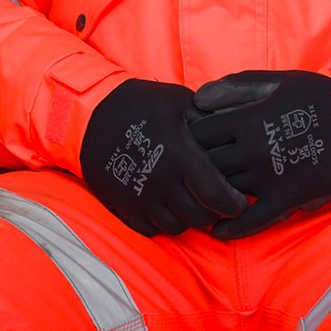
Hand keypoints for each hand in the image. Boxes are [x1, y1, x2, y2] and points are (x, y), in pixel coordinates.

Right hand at [80, 79, 249, 236]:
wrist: (91, 114)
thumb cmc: (140, 104)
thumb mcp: (179, 101)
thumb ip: (209, 121)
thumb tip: (235, 134)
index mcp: (179, 155)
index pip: (216, 197)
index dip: (234, 205)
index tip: (239, 201)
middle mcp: (160, 181)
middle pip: (199, 217)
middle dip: (213, 212)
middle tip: (214, 200)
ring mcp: (140, 197)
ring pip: (176, 227)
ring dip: (187, 218)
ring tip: (189, 201)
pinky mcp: (123, 206)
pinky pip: (151, 229)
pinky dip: (162, 222)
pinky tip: (164, 204)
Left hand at [190, 70, 330, 239]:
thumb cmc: (318, 97)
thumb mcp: (277, 82)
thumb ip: (235, 87)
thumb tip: (198, 98)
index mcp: (248, 119)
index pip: (199, 132)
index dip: (187, 136)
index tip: (185, 140)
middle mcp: (253, 150)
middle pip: (205, 164)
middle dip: (192, 167)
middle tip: (183, 172)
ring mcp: (269, 178)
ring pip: (224, 192)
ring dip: (207, 196)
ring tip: (194, 199)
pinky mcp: (286, 200)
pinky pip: (252, 221)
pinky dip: (231, 229)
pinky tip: (217, 231)